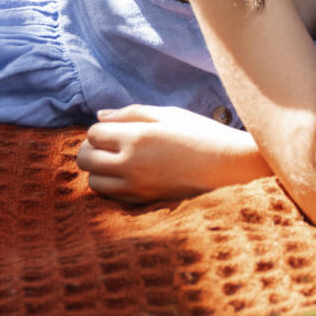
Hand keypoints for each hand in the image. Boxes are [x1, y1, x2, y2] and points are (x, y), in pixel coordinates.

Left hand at [77, 104, 266, 201]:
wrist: (230, 166)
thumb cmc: (202, 134)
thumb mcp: (169, 114)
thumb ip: (131, 113)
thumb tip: (99, 116)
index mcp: (137, 137)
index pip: (93, 134)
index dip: (100, 130)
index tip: (115, 129)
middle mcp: (131, 164)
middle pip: (85, 160)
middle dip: (91, 149)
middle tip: (109, 145)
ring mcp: (137, 187)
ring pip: (94, 182)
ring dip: (100, 170)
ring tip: (120, 161)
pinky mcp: (145, 202)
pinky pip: (112, 197)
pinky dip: (113, 186)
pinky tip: (131, 176)